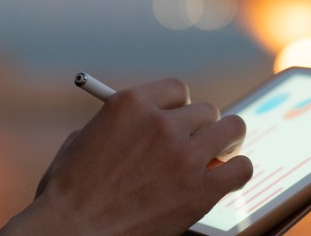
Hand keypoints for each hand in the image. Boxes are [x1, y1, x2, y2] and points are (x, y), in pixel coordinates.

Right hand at [2, 78, 252, 235]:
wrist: (72, 230)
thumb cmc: (69, 193)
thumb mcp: (83, 140)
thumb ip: (115, 126)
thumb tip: (138, 128)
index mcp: (130, 103)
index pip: (176, 89)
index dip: (180, 106)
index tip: (180, 118)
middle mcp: (161, 122)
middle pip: (206, 110)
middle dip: (202, 127)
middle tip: (198, 143)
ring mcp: (184, 155)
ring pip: (231, 129)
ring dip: (226, 141)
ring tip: (222, 153)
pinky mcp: (200, 189)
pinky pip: (241, 168)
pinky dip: (238, 170)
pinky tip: (230, 175)